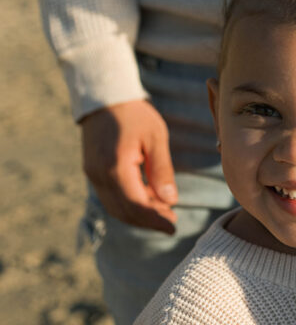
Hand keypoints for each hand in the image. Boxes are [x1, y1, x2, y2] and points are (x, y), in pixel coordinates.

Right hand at [81, 99, 177, 232]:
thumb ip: (162, 170)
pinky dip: (127, 204)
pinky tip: (146, 200)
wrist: (104, 97)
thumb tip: (170, 201)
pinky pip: (109, 197)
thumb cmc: (134, 114)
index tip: (173, 227)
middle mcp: (100, 176)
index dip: (155, 220)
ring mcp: (93, 175)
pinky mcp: (92, 171)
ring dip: (138, 215)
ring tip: (162, 212)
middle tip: (171, 222)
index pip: (136, 205)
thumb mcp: (155, 138)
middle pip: (124, 211)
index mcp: (116, 167)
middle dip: (148, 221)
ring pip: (115, 207)